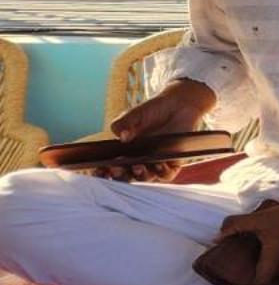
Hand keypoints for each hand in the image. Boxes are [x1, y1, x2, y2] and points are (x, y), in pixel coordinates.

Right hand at [96, 78, 215, 181]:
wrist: (176, 106)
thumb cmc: (151, 111)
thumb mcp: (134, 115)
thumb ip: (123, 124)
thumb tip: (122, 137)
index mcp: (123, 153)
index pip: (109, 168)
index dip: (102, 173)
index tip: (96, 170)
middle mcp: (137, 161)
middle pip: (126, 177)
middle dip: (119, 175)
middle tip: (115, 168)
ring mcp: (154, 163)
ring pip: (145, 178)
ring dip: (140, 175)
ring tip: (138, 166)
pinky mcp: (172, 163)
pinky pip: (166, 174)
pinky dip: (162, 172)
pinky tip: (159, 164)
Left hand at [214, 198, 278, 284]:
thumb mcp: (259, 218)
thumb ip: (235, 226)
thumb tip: (216, 239)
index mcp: (275, 259)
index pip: (257, 284)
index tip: (231, 281)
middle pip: (264, 281)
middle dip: (250, 277)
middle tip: (234, 270)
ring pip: (272, 276)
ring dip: (261, 271)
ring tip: (248, 262)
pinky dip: (270, 267)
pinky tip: (264, 255)